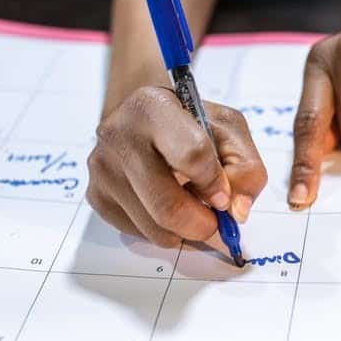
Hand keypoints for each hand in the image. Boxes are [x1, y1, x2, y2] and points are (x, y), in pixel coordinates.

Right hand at [87, 86, 267, 249]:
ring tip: (191, 208)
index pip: (192, 155)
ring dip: (183, 231)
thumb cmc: (189, 122)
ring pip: (153, 228)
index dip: (215, 184)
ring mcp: (102, 168)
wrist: (143, 118)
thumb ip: (245, 167)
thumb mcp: (227, 128)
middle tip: (215, 223)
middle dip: (202, 224)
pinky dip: (161, 230)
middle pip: (167, 205)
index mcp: (152, 107)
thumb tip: (237, 211)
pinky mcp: (96, 195)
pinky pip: (137, 233)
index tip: (224, 196)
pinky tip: (166, 205)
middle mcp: (118, 135)